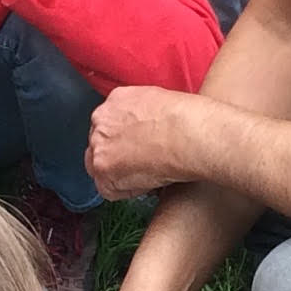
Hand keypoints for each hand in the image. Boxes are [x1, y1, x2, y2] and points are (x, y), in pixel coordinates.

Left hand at [86, 83, 203, 200]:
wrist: (191, 135)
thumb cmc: (189, 119)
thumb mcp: (160, 102)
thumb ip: (143, 114)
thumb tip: (146, 130)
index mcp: (117, 99)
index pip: (110, 125)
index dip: (125, 141)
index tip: (139, 148)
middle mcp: (101, 119)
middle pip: (100, 145)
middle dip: (117, 157)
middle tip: (142, 163)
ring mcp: (99, 145)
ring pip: (101, 168)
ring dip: (121, 175)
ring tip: (149, 173)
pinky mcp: (104, 169)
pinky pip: (110, 189)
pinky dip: (128, 191)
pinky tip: (149, 182)